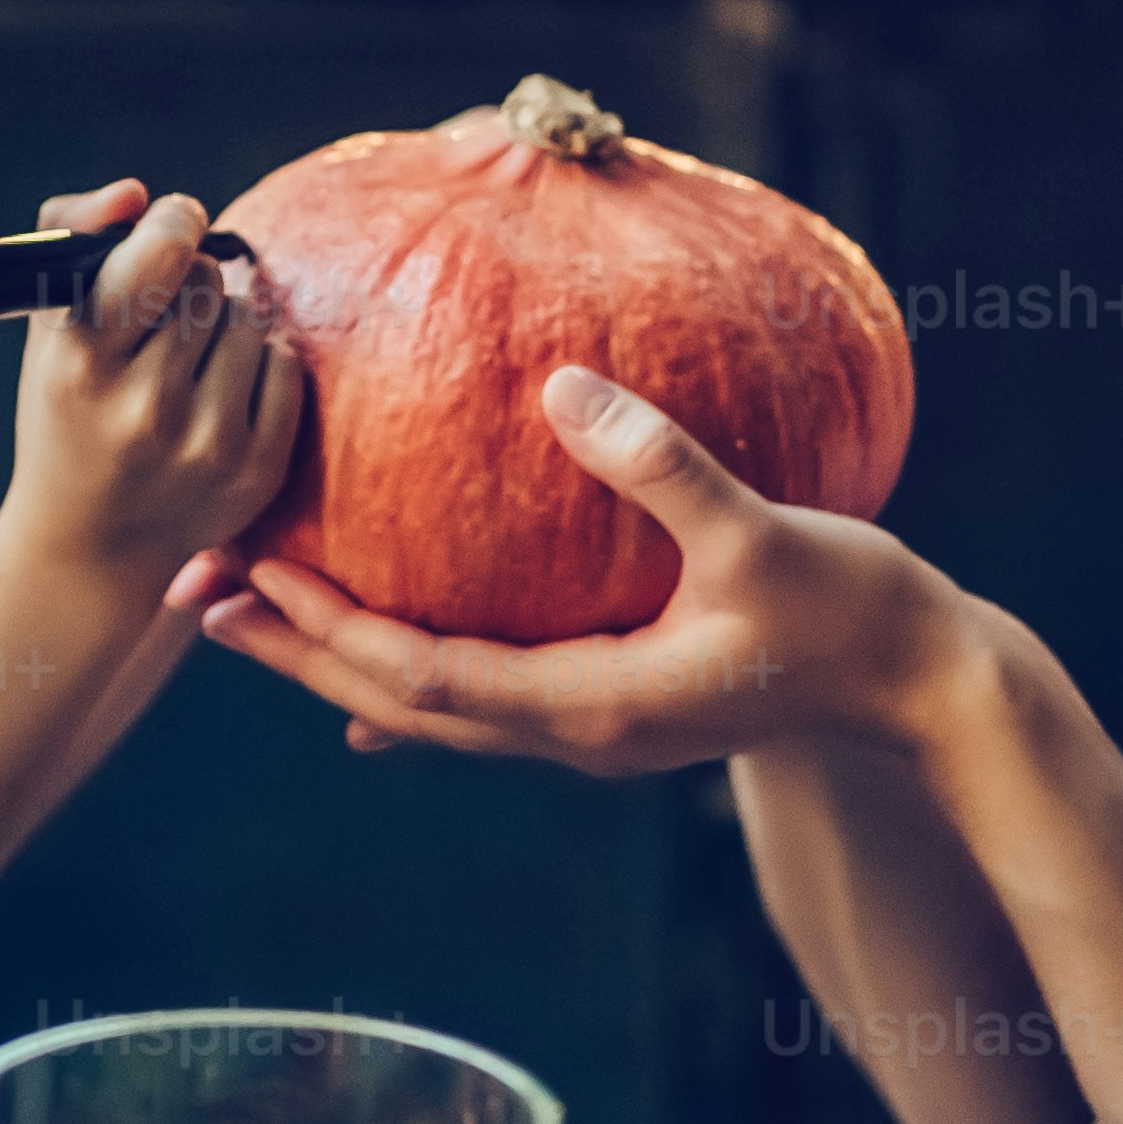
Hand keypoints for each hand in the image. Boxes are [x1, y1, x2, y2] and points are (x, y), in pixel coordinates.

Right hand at [0, 183, 300, 594]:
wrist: (90, 546)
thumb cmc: (68, 412)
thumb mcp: (50, 329)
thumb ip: (77, 235)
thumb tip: (136, 194)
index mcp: (81, 363)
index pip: (158, 256)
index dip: (175, 222)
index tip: (175, 223)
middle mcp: (144, 407)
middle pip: (205, 282)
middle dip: (188, 282)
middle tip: (163, 318)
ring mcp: (205, 444)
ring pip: (247, 319)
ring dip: (222, 324)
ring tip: (186, 363)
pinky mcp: (255, 471)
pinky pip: (286, 364)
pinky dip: (260, 363)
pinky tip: (221, 390)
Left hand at [185, 365, 985, 779]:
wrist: (925, 687)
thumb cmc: (852, 609)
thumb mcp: (757, 530)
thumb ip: (659, 465)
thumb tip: (563, 390)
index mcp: (592, 705)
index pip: (425, 677)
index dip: (329, 630)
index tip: (249, 575)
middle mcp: (577, 733)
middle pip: (401, 704)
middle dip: (297, 649)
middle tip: (197, 593)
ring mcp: (595, 728)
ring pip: (434, 707)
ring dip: (338, 659)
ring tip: (253, 609)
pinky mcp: (616, 706)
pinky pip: (484, 698)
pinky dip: (412, 679)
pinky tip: (368, 681)